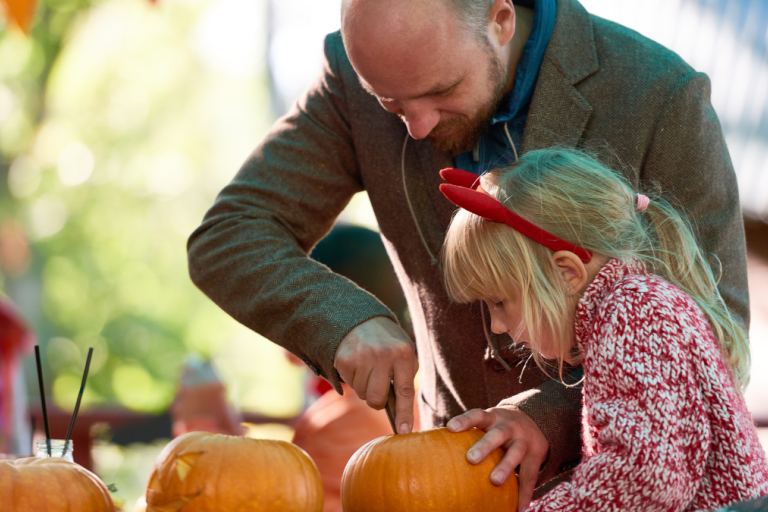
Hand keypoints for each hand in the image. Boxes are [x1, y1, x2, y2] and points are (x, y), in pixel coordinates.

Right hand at [334, 317, 417, 433]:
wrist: (360, 318)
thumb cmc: (387, 341)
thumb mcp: (403, 351)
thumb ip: (405, 375)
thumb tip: (400, 410)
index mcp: (403, 353)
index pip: (405, 391)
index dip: (405, 414)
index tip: (404, 432)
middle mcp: (383, 355)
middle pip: (376, 399)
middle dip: (377, 400)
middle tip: (377, 388)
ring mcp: (362, 357)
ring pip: (361, 394)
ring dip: (364, 387)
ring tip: (367, 368)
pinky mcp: (344, 359)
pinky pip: (348, 384)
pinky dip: (352, 378)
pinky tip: (357, 363)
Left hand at [447, 406, 547, 511]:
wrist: (536, 420)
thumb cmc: (499, 426)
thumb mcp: (488, 422)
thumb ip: (470, 432)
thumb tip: (436, 450)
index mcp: (492, 417)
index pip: (477, 415)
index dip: (464, 421)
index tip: (450, 428)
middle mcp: (509, 426)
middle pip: (496, 435)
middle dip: (484, 446)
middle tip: (470, 458)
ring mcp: (524, 440)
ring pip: (515, 453)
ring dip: (505, 467)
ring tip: (495, 481)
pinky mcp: (536, 455)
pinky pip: (530, 475)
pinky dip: (525, 492)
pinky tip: (518, 507)